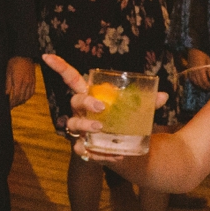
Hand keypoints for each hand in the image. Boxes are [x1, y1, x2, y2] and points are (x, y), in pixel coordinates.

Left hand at [6, 57, 35, 107]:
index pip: (16, 97)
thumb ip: (8, 84)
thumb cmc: (14, 62)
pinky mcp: (34, 81)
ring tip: (16, 103)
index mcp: (19, 82)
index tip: (8, 107)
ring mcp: (31, 83)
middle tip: (11, 106)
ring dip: (22, 101)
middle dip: (16, 104)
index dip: (12, 103)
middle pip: (22, 98)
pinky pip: (32, 92)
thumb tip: (6, 94)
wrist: (24, 55)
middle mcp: (26, 84)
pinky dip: (28, 97)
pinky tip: (24, 97)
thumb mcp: (8, 73)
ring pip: (27, 96)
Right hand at [44, 54, 168, 160]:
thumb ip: (147, 103)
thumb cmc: (123, 122)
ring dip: (86, 126)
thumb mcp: (136, 111)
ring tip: (102, 129)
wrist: (121, 148)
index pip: (72, 78)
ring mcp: (79, 130)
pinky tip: (115, 155)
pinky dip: (99, 153)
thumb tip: (163, 95)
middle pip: (74, 101)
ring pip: (73, 125)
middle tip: (101, 107)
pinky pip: (83, 150)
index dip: (59, 67)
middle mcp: (80, 111)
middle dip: (85, 102)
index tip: (46, 55)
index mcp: (90, 95)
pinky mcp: (84, 148)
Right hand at [185, 48, 209, 90]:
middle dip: (205, 87)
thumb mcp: (208, 61)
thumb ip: (209, 70)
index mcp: (200, 69)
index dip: (208, 85)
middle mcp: (195, 71)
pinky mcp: (189, 72)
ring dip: (200, 87)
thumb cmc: (202, 55)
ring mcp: (191, 72)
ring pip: (195, 82)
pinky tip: (199, 85)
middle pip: (200, 83)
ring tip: (205, 89)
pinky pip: (191, 80)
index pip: (204, 80)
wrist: (193, 50)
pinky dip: (195, 84)